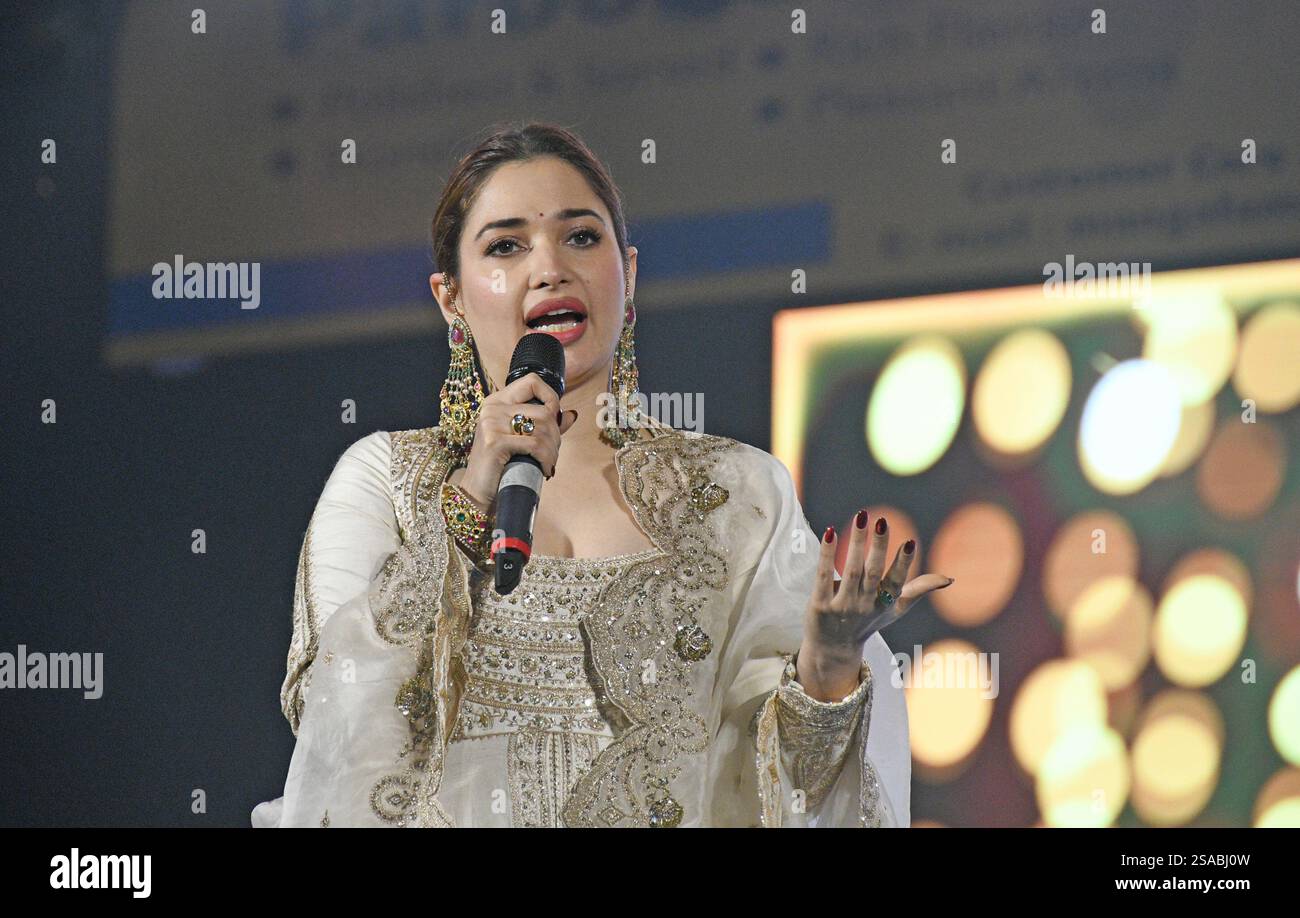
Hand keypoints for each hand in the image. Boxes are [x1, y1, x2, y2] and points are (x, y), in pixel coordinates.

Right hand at [457, 372, 577, 509]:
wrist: (478, 493)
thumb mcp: (523, 440)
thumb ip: (546, 426)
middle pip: (543, 410)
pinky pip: (536, 445)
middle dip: (555, 435)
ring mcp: (492, 423)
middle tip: (551, 453)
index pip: (532, 382)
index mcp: (497, 402)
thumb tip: (572, 415)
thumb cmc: (501, 466)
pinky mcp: (495, 442)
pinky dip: (546, 459)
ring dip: (553, 450)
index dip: (551, 397)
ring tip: (548, 463)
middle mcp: (492, 408)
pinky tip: (545, 470)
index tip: (555, 419)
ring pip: (542, 427)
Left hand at [797, 510, 952, 700]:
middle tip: (882, 520)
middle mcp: (865, 606)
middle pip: (873, 573)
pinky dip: (827, 555)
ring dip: (855, 543)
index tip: (910, 542)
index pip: (896, 582)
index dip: (903, 564)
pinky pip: (823, 576)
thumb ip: (919, 590)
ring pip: (851, 571)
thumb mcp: (896, 609)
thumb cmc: (868, 622)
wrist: (833, 649)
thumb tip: (949, 579)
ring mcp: (842, 606)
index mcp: (885, 604)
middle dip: (878, 546)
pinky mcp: (820, 605)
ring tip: (861, 517)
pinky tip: (830, 533)